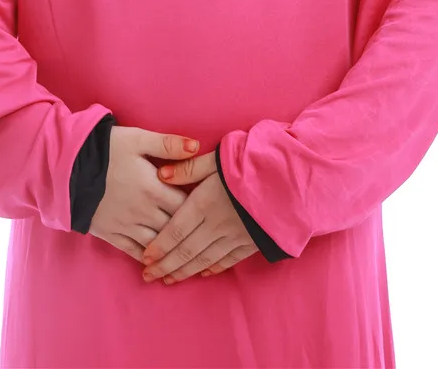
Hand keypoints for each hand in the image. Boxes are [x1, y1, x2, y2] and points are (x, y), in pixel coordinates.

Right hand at [88, 126, 199, 263]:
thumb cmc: (105, 149)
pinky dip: (148, 259)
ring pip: (157, 244)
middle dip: (189, 230)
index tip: (208, 208)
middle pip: (175, 227)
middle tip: (203, 234)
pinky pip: (134, 252)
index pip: (186, 204)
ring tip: (186, 254)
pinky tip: (158, 263)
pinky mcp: (111, 235)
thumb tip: (197, 147)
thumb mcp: (137, 139)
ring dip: (172, 249)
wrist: (67, 168)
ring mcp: (127, 226)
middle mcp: (144, 212)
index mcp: (154, 188)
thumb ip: (168, 144)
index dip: (199, 207)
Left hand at [141, 149, 258, 284]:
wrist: (293, 178)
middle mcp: (217, 224)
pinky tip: (204, 273)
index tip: (145, 258)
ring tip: (169, 279)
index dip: (159, 246)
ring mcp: (236, 236)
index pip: (175, 231)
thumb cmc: (253, 162)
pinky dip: (213, 267)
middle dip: (165, 265)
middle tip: (149, 276)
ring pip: (204, 259)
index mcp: (205, 203)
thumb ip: (189, 167)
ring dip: (185, 271)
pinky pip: (228, 259)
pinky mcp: (252, 241)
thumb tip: (162, 174)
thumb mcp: (218, 157)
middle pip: (186, 250)